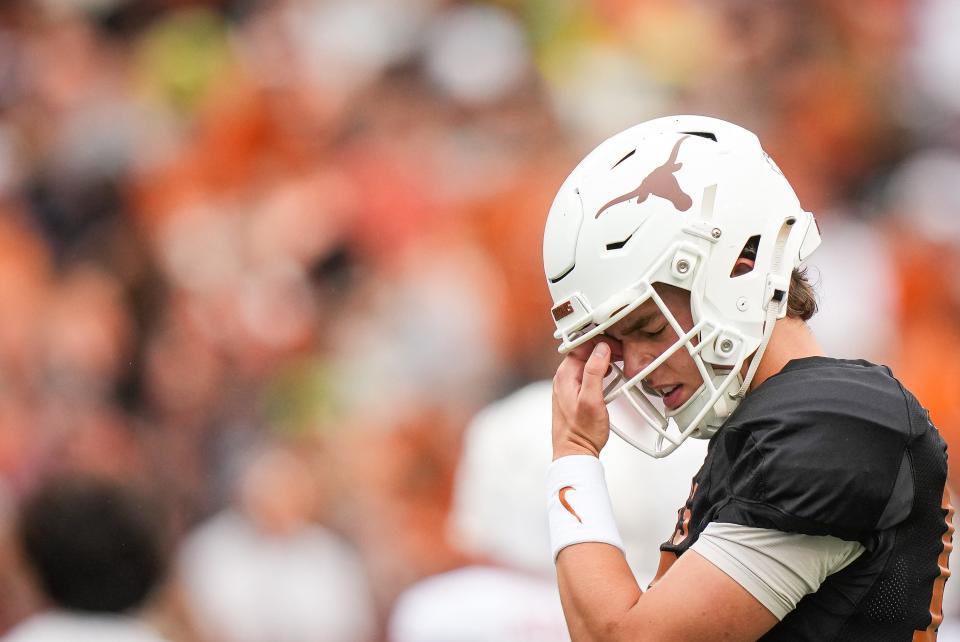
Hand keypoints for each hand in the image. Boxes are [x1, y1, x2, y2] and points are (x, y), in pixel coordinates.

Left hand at [552, 338, 619, 459]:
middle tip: (622, 352)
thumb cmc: (582, 432)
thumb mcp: (592, 400)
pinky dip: (601, 371)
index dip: (600, 341)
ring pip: (587, 362)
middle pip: (584, 352)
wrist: (575, 452)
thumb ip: (595, 372)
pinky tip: (611, 375)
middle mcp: (563, 378)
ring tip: (620, 361)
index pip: (581, 345)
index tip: (617, 344)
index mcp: (564, 375)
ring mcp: (568, 386)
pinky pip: (587, 374)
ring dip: (603, 359)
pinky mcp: (574, 393)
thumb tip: (601, 349)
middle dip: (604, 348)